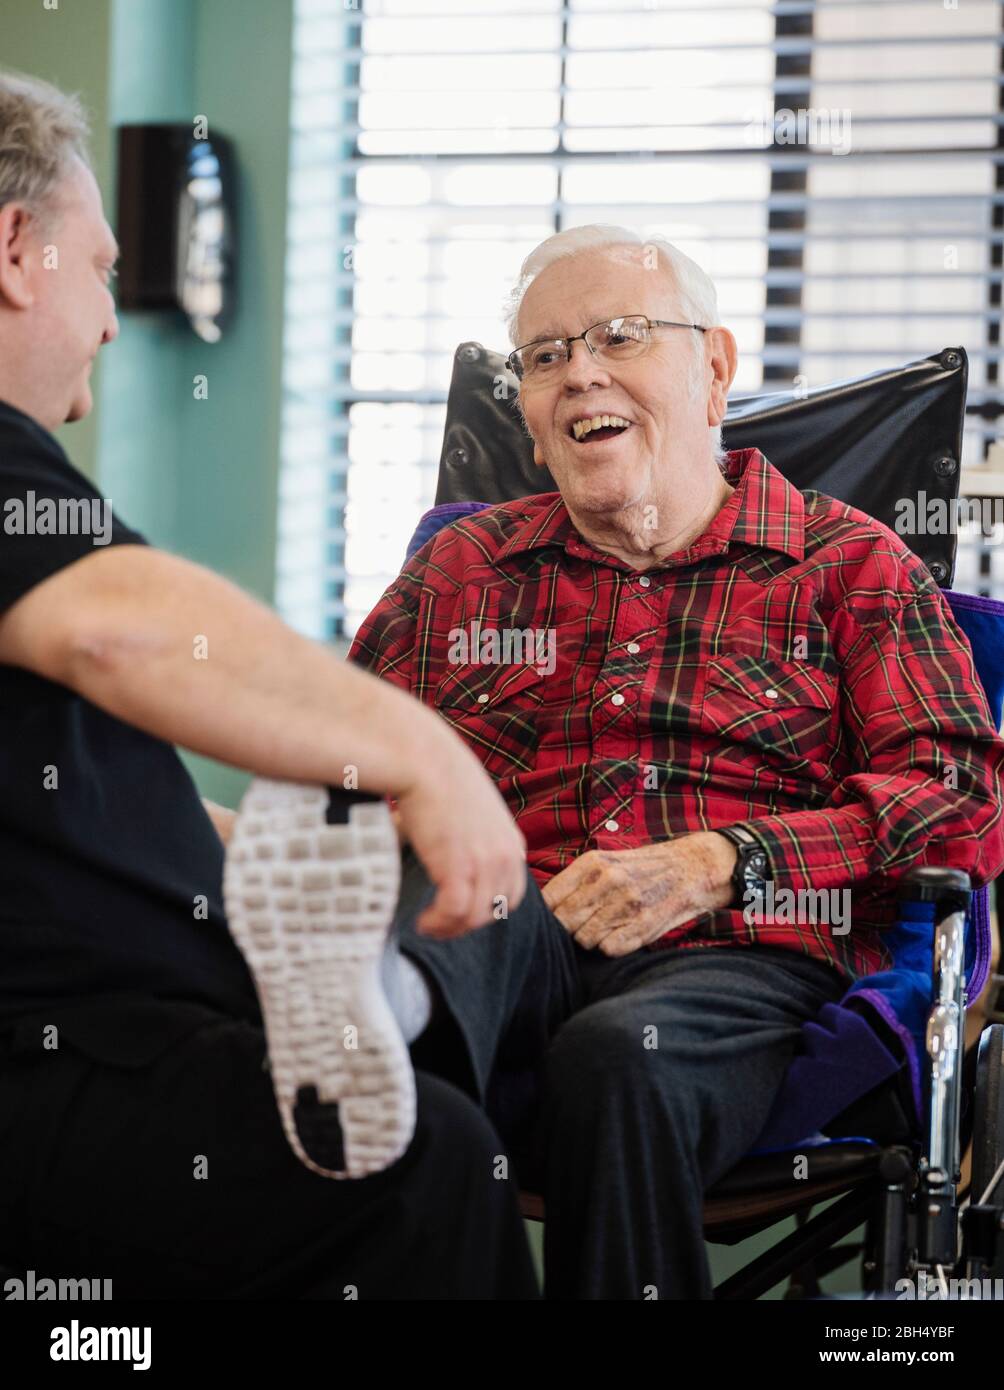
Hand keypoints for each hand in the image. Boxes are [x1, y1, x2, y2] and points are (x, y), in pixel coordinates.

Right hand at [394, 741, 526, 938]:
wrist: (424, 759)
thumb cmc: (438, 775)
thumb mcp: (471, 808)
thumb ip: (469, 834)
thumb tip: (443, 850)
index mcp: (511, 841)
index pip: (512, 894)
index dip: (484, 909)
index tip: (459, 911)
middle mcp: (506, 854)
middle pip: (494, 911)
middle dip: (466, 924)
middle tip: (439, 923)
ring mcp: (486, 862)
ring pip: (474, 917)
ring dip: (448, 928)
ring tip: (426, 925)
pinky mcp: (461, 867)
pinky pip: (455, 912)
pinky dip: (438, 923)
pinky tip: (422, 921)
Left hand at [541, 833, 736, 956]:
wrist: (694, 867)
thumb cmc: (644, 869)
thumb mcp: (607, 861)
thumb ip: (576, 883)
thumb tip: (542, 908)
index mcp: (592, 863)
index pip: (548, 899)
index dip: (546, 915)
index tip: (551, 921)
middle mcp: (607, 880)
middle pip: (563, 923)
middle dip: (568, 931)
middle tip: (582, 927)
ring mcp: (626, 903)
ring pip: (584, 940)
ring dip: (591, 940)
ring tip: (607, 929)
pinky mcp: (644, 925)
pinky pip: (609, 949)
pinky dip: (611, 948)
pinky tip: (622, 935)